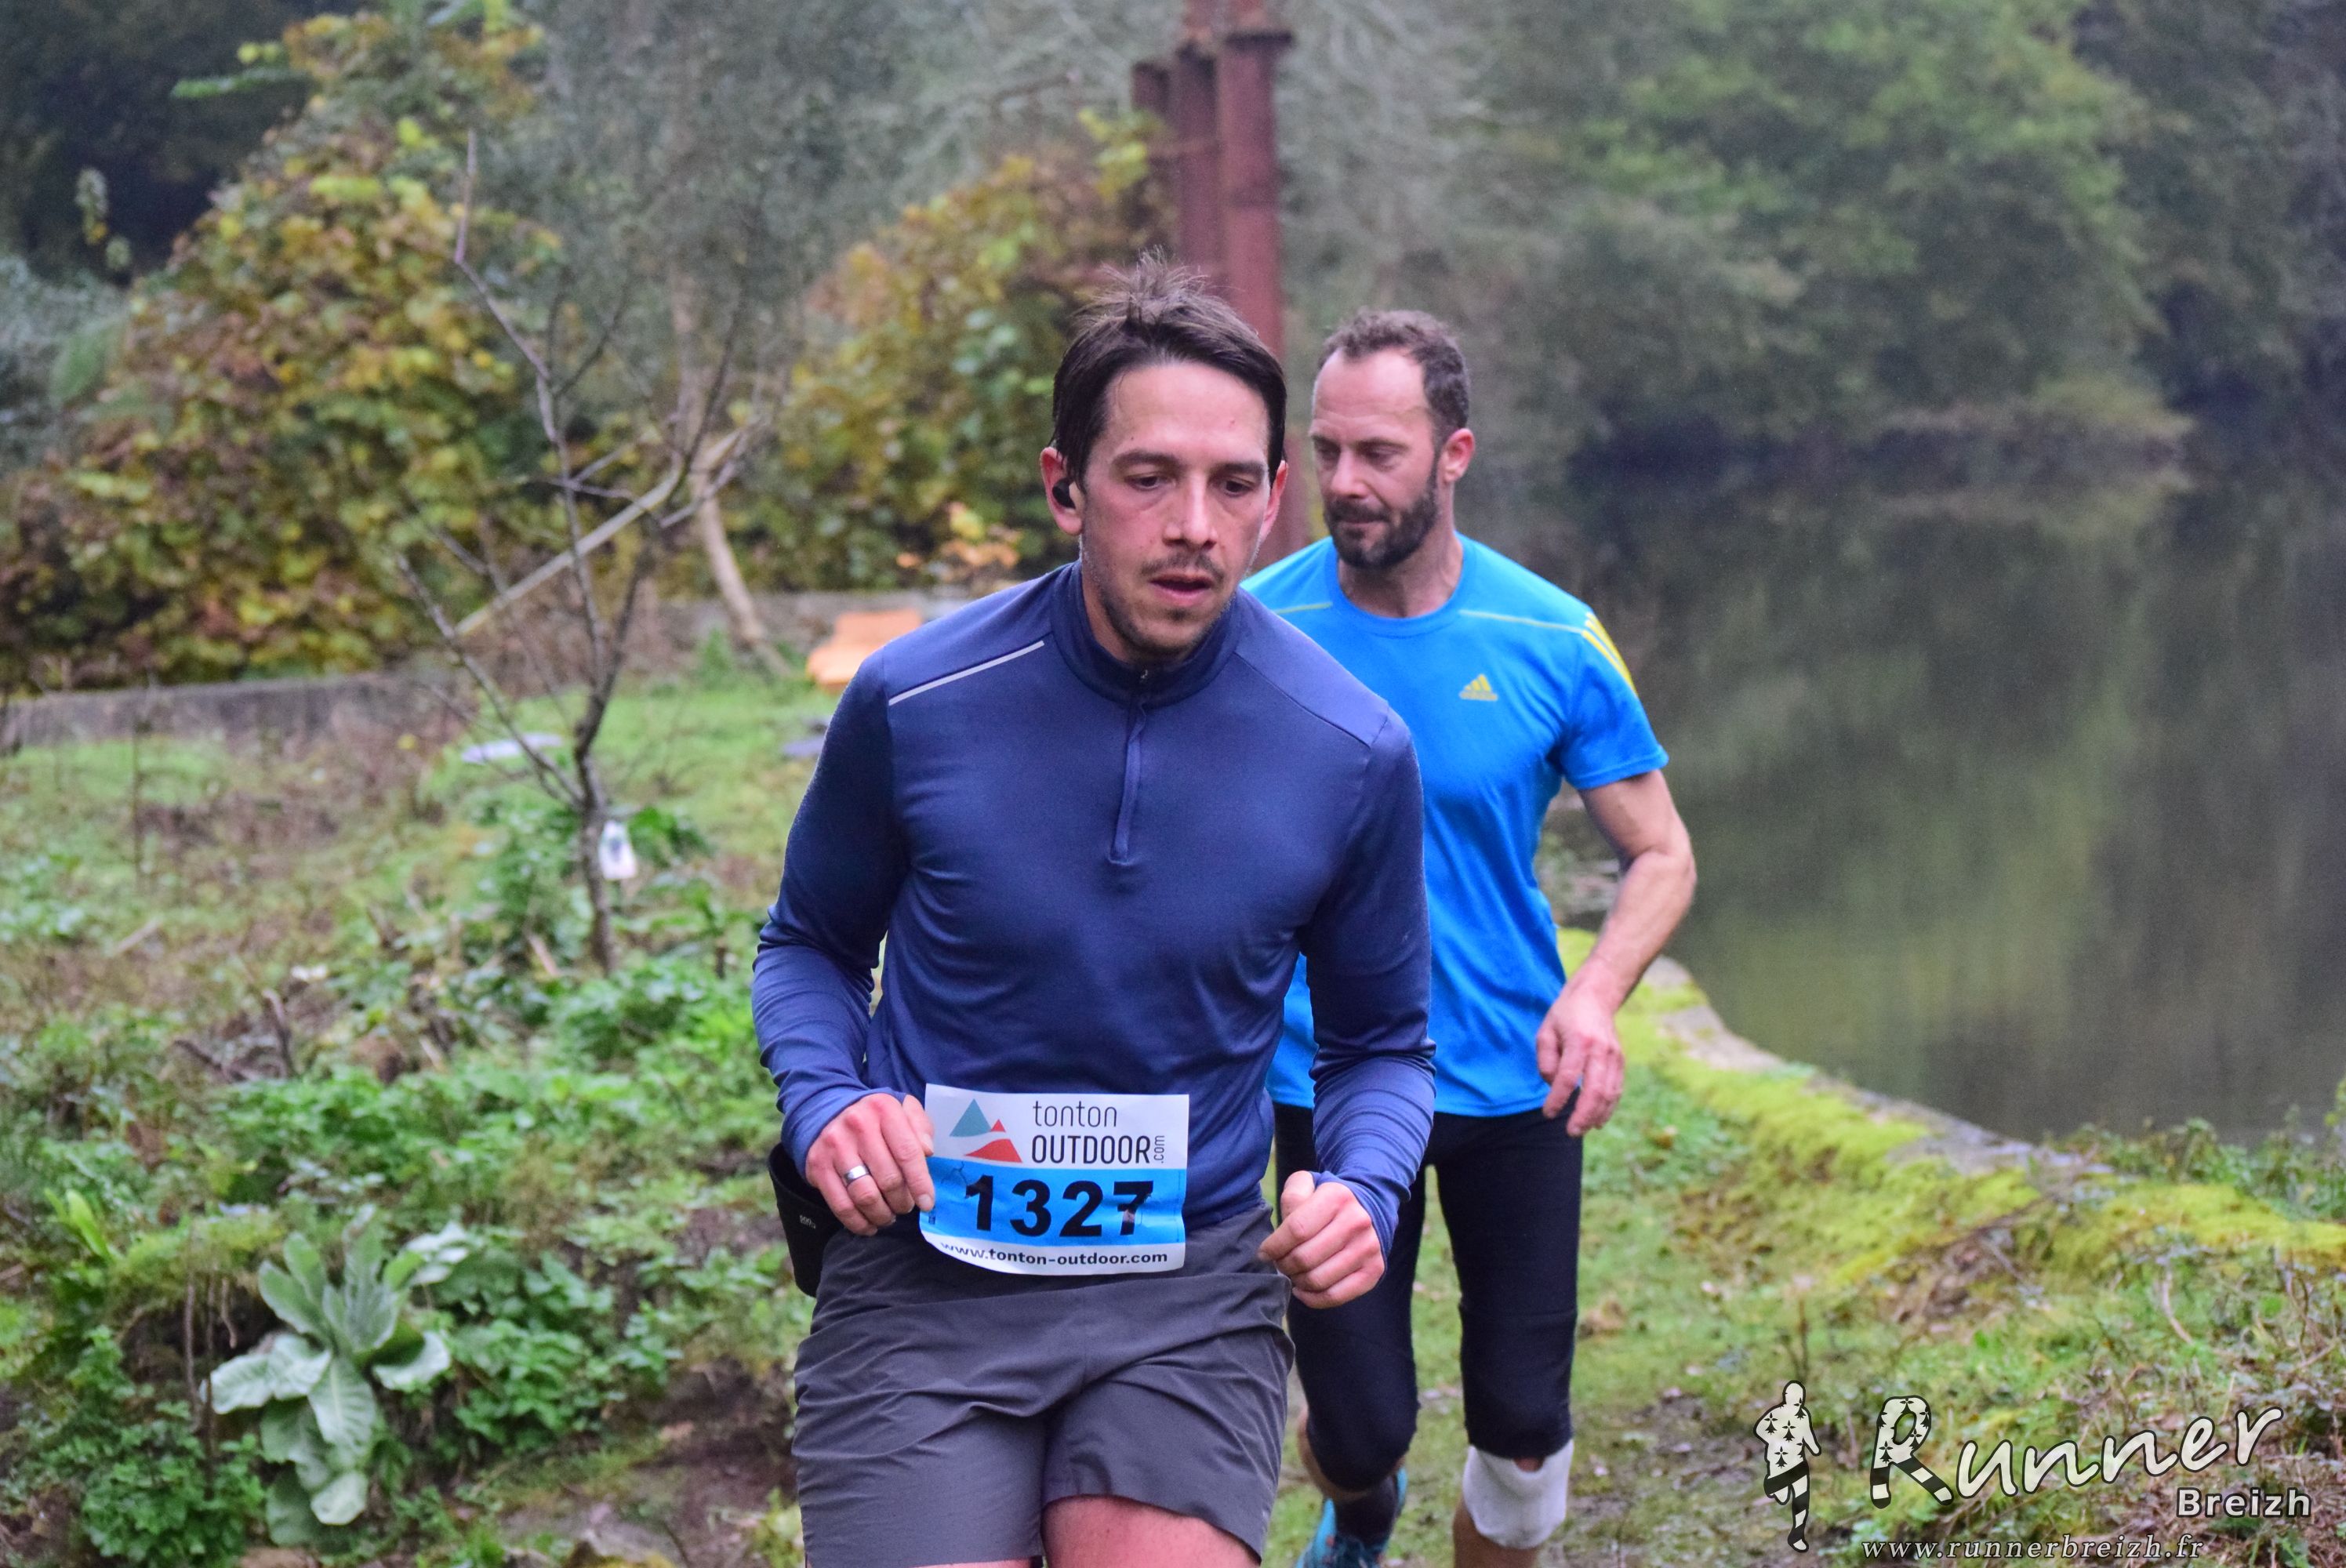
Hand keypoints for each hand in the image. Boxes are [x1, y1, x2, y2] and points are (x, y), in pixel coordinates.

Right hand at [805, 1092, 935, 1234]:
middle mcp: (857, 1125)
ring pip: (865, 1195)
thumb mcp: (903, 1110)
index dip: (920, 1183)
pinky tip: (869, 1224)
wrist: (828, 1112)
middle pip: (888, 1178)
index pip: (907, 1153)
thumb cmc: (875, 1117)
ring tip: (889, 1216)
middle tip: (905, 1207)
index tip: (927, 1203)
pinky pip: (841, 1205)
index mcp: (883, 1109)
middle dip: (902, 1201)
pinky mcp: (818, 1166)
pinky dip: (858, 1222)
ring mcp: (835, 1146)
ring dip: (882, 1214)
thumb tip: (927, 1151)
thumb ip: (921, 1127)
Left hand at [1260, 1171, 1383, 1308]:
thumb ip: (1291, 1196)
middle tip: (1280, 1263)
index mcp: (1337, 1197)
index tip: (1264, 1253)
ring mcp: (1368, 1248)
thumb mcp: (1307, 1185)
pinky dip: (1313, 1299)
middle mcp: (1356, 1222)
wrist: (1368, 1208)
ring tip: (1292, 1273)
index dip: (1274, 1246)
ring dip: (1297, 1281)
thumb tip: (1279, 1233)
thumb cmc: (1327, 1200)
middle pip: (1305, 1258)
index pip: (1297, 1230)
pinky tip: (1303, 1290)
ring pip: (1318, 1279)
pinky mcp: (1374, 1270)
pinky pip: (1336, 1296)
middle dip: (1284, 1265)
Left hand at [1536, 984, 1624, 1134]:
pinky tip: (1597, 1120)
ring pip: (1609, 1092)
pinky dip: (1608, 1107)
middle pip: (1595, 1089)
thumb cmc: (1565, 1016)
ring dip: (1596, 1115)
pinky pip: (1616, 1089)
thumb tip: (1554, 1087)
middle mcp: (1600, 1049)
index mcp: (1579, 1040)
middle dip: (1583, 1115)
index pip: (1568, 1076)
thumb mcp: (1545, 1031)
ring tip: (1582, 1130)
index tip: (1548, 1113)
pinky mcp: (1621, 1061)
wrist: (1596, 996)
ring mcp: (1614, 1056)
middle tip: (1570, 1132)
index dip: (1558, 1098)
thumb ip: (1546, 1060)